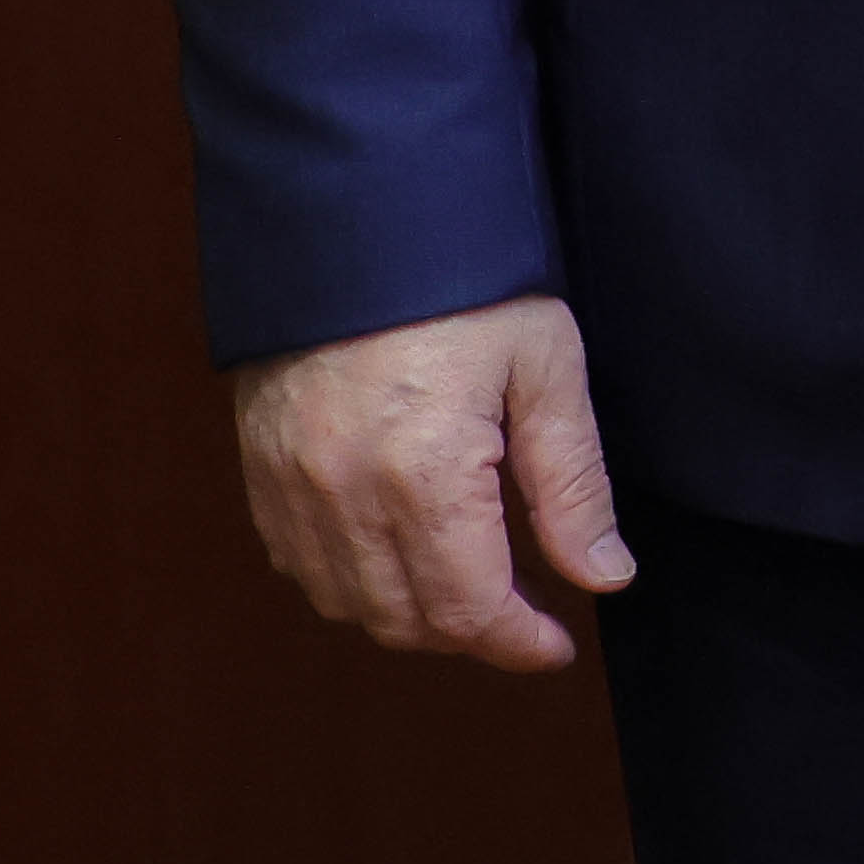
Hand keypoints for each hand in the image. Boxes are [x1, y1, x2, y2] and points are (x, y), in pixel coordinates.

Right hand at [229, 293, 632, 670]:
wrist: (358, 217)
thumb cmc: (467, 284)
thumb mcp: (547, 369)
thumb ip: (573, 486)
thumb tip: (604, 577)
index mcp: (424, 476)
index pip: (467, 610)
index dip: (516, 643)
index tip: (555, 645)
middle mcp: (344, 496)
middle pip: (404, 619)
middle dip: (469, 633)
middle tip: (522, 616)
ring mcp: (290, 487)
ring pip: (345, 603)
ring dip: (408, 615)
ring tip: (468, 588)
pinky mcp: (260, 469)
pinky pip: (297, 563)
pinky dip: (348, 581)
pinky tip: (396, 554)